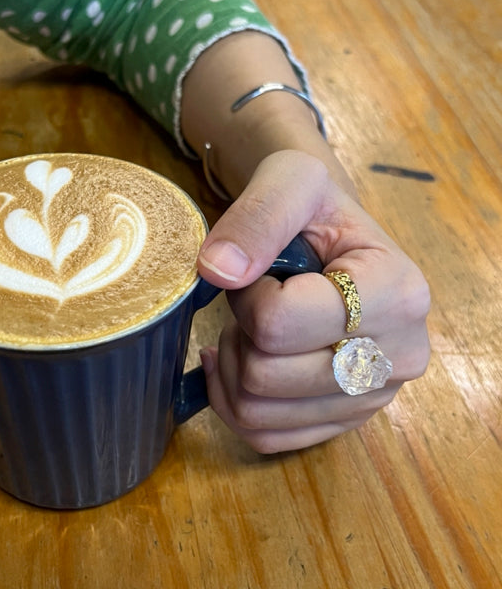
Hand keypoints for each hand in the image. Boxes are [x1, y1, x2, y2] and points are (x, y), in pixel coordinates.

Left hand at [197, 150, 430, 453]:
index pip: (280, 323)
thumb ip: (258, 217)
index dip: (247, 297)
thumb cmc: (316, 208)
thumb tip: (218, 271)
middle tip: (249, 303)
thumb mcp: (292, 181)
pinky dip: (233, 401)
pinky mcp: (344, 421)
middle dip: (237, 333)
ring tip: (248, 329)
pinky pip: (265, 436)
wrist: (333, 239)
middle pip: (265, 376)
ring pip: (257, 413)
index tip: (259, 273)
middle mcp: (399, 356)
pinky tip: (238, 361)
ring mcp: (373, 398)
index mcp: (398, 293)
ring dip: (232, 367)